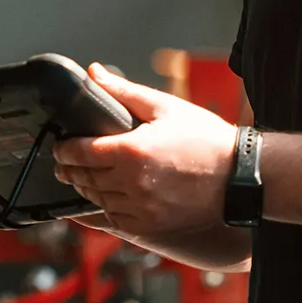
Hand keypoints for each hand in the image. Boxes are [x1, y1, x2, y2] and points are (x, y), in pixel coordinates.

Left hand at [53, 64, 237, 236]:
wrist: (240, 177)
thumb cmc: (207, 140)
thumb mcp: (165, 107)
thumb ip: (124, 92)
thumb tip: (94, 74)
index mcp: (131, 151)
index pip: (80, 152)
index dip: (64, 149)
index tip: (61, 145)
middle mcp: (131, 184)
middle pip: (84, 178)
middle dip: (69, 169)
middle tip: (64, 162)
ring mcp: (139, 209)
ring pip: (95, 201)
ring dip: (84, 189)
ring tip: (82, 178)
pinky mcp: (149, 228)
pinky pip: (112, 222)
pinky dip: (100, 212)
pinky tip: (98, 202)